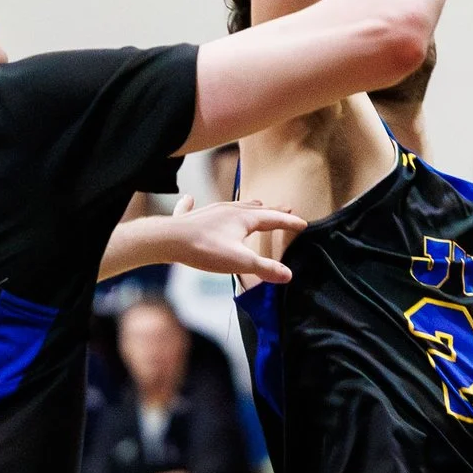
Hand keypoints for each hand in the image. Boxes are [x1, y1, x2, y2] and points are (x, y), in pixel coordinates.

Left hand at [147, 196, 303, 288]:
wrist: (169, 240)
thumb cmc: (205, 249)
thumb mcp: (240, 262)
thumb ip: (265, 268)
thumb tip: (288, 274)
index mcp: (244, 218)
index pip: (273, 219)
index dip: (289, 222)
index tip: (303, 223)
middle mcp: (229, 210)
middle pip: (256, 209)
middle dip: (272, 211)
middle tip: (285, 208)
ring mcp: (208, 212)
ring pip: (232, 206)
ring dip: (246, 206)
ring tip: (254, 205)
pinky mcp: (188, 218)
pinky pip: (191, 207)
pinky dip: (192, 203)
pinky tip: (189, 198)